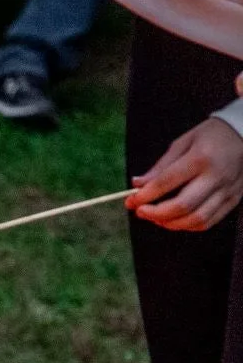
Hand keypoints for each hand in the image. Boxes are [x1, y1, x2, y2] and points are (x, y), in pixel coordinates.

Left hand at [128, 116, 242, 231]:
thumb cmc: (211, 136)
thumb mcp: (183, 142)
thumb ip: (160, 167)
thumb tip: (137, 185)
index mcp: (201, 158)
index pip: (167, 183)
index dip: (144, 196)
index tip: (131, 200)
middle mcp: (216, 176)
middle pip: (182, 206)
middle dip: (155, 214)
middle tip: (140, 211)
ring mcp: (228, 190)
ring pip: (196, 219)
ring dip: (170, 223)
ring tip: (156, 217)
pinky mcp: (234, 199)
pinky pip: (208, 222)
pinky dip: (188, 226)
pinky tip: (175, 220)